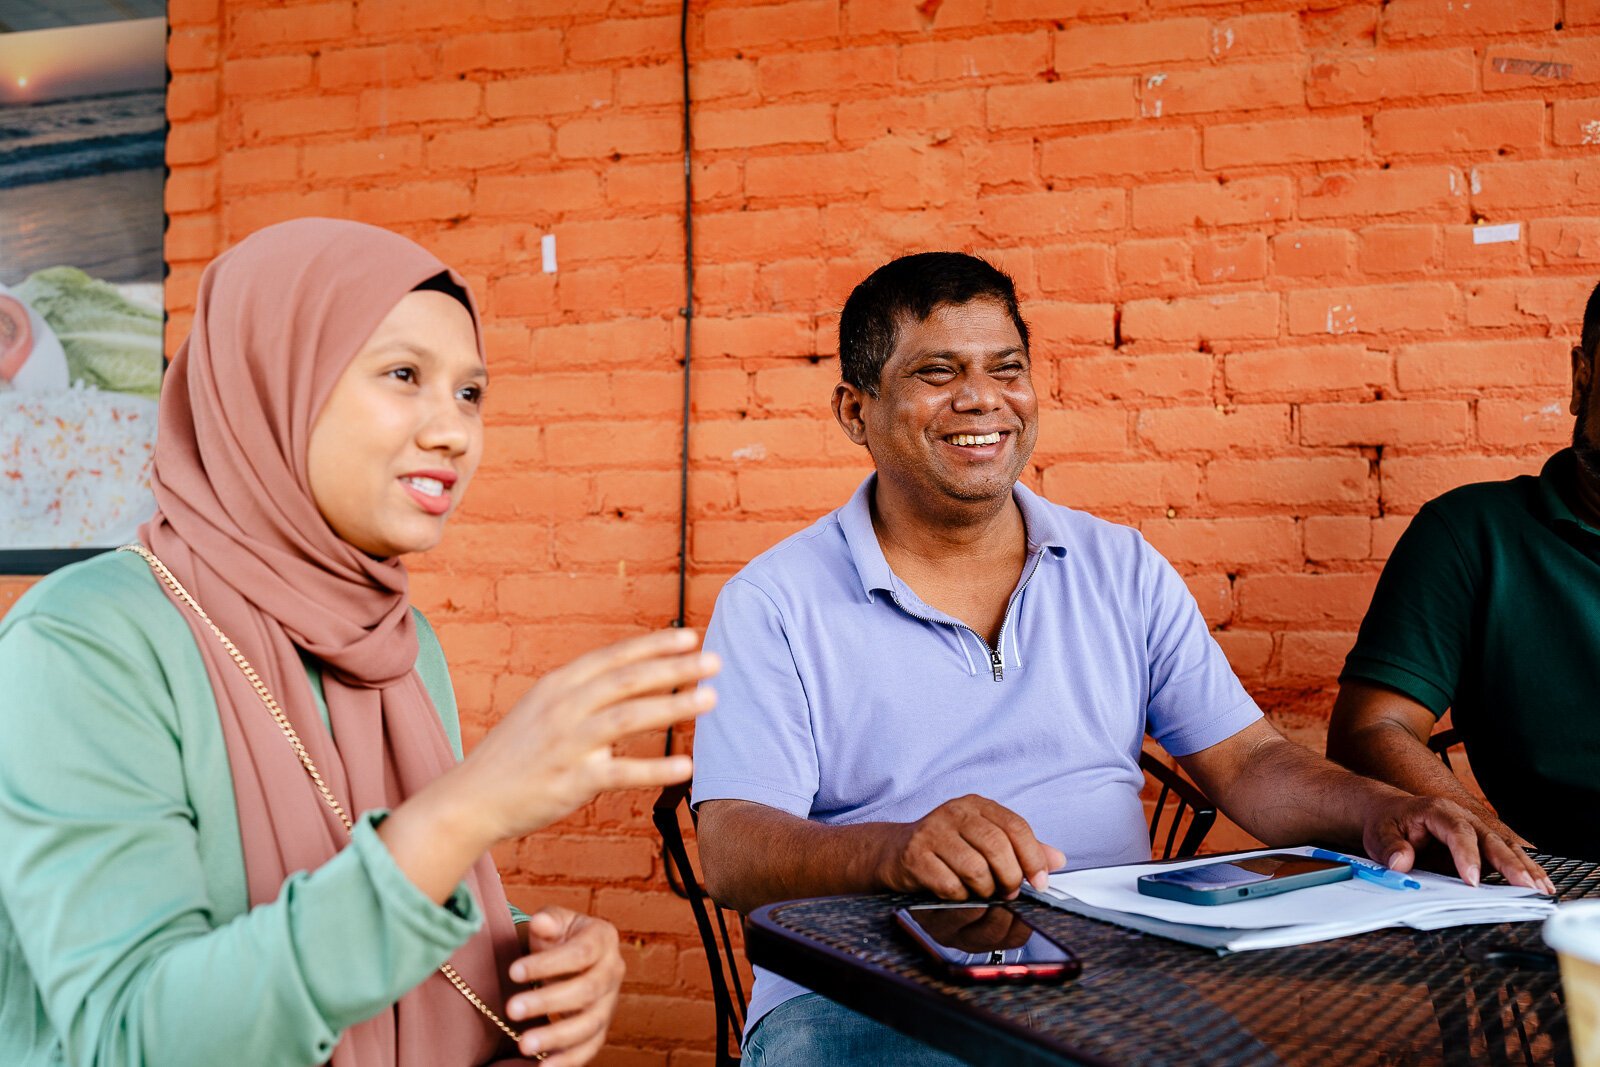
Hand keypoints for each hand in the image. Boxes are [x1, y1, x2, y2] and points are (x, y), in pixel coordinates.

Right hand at [456, 628, 718, 843]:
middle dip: (675, 666)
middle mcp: (564, 707)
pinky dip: (656, 768)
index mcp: (559, 685)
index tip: (690, 636)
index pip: (614, 656)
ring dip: (675, 705)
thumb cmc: (515, 755)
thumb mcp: (542, 709)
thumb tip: (629, 684)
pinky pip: (622, 772)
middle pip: (628, 679)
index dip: (654, 645)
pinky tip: (686, 766)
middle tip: (714, 660)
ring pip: (630, 716)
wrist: (471, 798)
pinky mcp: (572, 780)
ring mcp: (568, 743)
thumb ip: (583, 695)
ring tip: (711, 699)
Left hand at [506, 908, 623, 1064]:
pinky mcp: (600, 1028)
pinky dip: (569, 1060)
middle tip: (511, 1009)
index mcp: (603, 938)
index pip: (581, 953)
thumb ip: (547, 921)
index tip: (513, 971)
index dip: (548, 964)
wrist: (571, 955)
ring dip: (557, 1037)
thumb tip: (540, 923)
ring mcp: (609, 1002)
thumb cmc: (559, 936)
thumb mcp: (553, 920)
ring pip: (590, 1024)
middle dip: (548, 1001)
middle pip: (587, 991)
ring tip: (523, 1044)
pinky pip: (590, 1047)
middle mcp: (613, 971)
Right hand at [878, 795, 1065, 900]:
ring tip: (980, 891)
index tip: (1040, 881)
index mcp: (977, 806)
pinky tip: (956, 891)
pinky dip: (959, 896)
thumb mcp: (985, 840)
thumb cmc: (946, 847)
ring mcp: (932, 832)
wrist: (895, 851)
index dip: (1033, 857)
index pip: (1016, 827)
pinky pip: (950, 885)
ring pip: (975, 869)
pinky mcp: (915, 855)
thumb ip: (1021, 848)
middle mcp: (954, 812)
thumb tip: (1058, 859)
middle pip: (998, 847)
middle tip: (1009, 891)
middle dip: (1010, 877)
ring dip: (984, 890)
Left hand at [1360, 794, 1554, 894]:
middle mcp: (1462, 817)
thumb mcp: (1378, 833)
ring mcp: (1475, 829)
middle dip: (1509, 863)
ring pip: (1505, 845)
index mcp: (1437, 811)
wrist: (1389, 813)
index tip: (1470, 880)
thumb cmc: (1387, 824)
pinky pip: (1506, 854)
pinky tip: (1540, 884)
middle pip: (1490, 838)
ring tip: (1541, 889)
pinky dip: (1524, 868)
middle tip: (1525, 887)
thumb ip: (1389, 847)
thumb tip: (1401, 863)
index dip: (1467, 855)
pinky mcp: (1481, 843)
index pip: (1457, 831)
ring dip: (1525, 867)